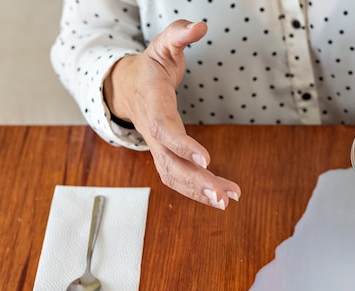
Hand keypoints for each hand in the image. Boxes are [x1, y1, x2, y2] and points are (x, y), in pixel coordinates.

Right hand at [103, 20, 240, 208]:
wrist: (126, 87)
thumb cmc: (149, 67)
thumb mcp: (162, 46)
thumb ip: (179, 35)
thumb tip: (200, 26)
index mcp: (151, 103)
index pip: (164, 129)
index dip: (182, 145)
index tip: (205, 160)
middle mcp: (152, 131)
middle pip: (170, 162)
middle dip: (195, 181)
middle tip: (222, 195)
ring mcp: (156, 147)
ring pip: (173, 176)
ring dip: (199, 191)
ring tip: (228, 200)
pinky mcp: (164, 156)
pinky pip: (178, 179)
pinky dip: (198, 190)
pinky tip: (221, 197)